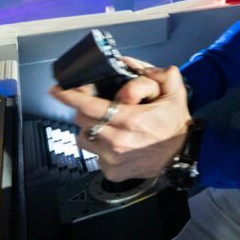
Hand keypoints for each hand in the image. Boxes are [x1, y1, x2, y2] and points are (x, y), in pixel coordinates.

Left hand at [49, 62, 191, 180]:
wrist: (181, 156)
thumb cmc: (174, 124)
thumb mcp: (175, 92)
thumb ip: (160, 74)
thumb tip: (136, 67)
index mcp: (130, 119)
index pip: (89, 106)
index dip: (70, 96)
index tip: (58, 90)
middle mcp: (118, 140)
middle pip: (82, 120)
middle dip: (84, 110)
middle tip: (94, 106)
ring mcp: (113, 158)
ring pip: (83, 138)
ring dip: (90, 129)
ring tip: (105, 125)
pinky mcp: (112, 171)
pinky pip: (94, 155)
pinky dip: (99, 147)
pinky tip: (114, 143)